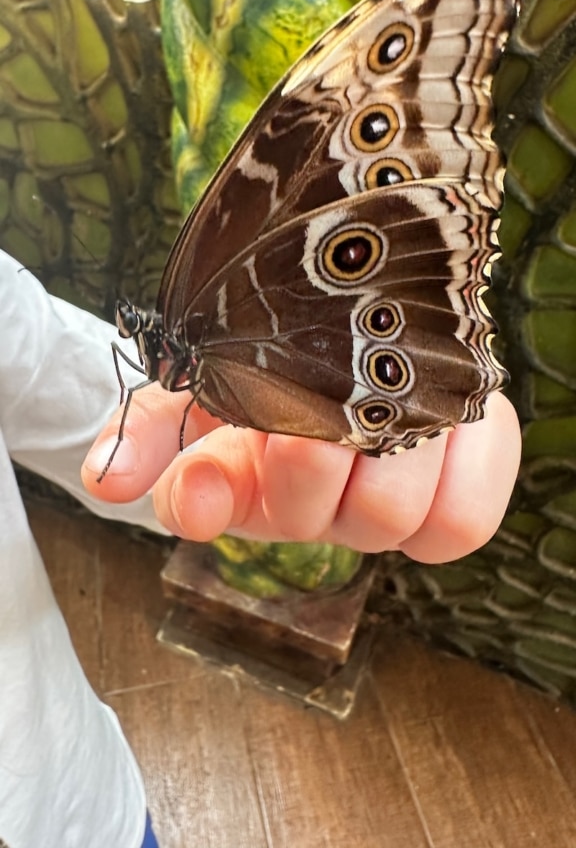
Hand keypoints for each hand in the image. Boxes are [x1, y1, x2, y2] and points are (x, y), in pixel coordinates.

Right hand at [82, 389, 520, 561]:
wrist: (393, 331)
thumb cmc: (295, 349)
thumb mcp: (219, 363)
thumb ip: (158, 414)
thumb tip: (106, 479)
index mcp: (239, 474)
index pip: (200, 501)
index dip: (197, 496)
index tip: (193, 478)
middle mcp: (308, 507)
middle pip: (303, 512)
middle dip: (310, 447)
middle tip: (329, 383)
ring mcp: (383, 513)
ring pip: (383, 515)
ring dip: (386, 446)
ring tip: (393, 384)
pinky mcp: (456, 506)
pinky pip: (458, 521)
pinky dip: (455, 468)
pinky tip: (442, 418)